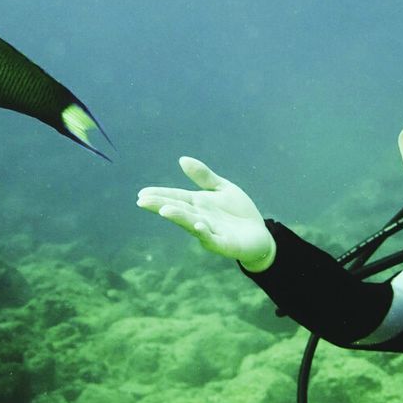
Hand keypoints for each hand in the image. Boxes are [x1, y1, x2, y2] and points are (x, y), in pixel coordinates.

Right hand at [136, 156, 276, 270]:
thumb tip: (182, 159)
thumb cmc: (238, 212)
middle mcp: (200, 218)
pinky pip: (213, 239)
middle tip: (142, 201)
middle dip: (160, 205)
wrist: (260, 235)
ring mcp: (211, 232)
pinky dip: (205, 233)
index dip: (159, 195)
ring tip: (164, 210)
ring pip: (192, 224)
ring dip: (179, 217)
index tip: (141, 193)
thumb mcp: (222, 188)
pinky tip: (198, 225)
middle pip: (179, 210)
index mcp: (198, 204)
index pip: (175, 197)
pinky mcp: (224, 244)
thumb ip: (204, 176)